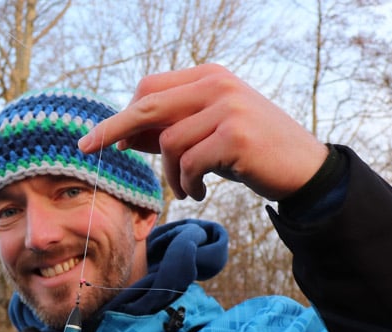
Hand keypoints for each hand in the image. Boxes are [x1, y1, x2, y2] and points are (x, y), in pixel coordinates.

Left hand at [78, 64, 328, 201]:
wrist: (304, 168)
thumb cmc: (253, 153)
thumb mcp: (210, 134)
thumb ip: (172, 130)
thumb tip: (124, 136)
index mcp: (209, 77)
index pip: (150, 88)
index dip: (122, 114)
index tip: (99, 137)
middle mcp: (217, 85)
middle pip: (148, 105)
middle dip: (113, 129)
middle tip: (87, 150)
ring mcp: (228, 108)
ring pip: (169, 142)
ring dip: (170, 175)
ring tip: (187, 188)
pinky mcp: (236, 137)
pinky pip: (189, 164)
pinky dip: (186, 185)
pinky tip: (199, 193)